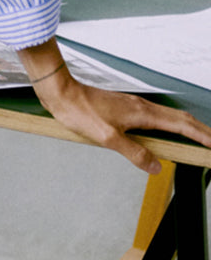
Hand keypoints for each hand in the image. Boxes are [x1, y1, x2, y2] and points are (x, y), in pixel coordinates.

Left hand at [27, 56, 210, 174]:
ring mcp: (135, 106)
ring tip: (198, 139)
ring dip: (187, 128)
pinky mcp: (126, 108)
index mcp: (143, 114)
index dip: (202, 136)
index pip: (182, 125)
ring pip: (170, 117)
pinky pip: (157, 117)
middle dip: (201, 131)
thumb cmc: (80, 111)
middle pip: (181, 119)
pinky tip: (166, 133)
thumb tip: (156, 166)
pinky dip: (170, 125)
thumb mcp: (107, 138)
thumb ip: (134, 153)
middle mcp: (143, 107)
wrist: (62, 93)